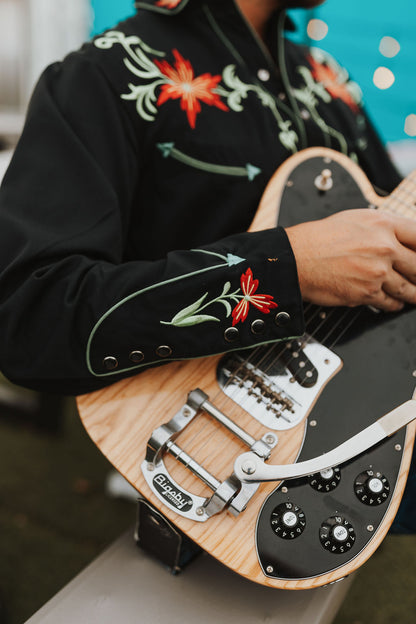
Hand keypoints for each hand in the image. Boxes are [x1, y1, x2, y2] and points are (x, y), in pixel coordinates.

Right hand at [285, 209, 415, 310]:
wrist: (296, 259)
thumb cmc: (319, 239)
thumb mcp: (355, 219)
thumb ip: (383, 229)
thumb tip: (401, 241)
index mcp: (383, 224)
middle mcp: (384, 247)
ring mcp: (378, 272)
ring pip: (409, 288)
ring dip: (413, 293)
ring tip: (414, 295)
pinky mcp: (367, 293)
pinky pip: (391, 302)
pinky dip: (394, 304)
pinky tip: (394, 302)